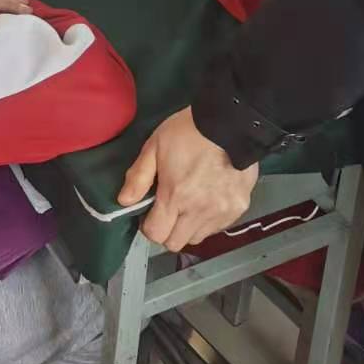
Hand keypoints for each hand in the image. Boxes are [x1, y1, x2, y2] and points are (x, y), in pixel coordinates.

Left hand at [119, 107, 258, 251]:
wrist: (232, 120)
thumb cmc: (190, 131)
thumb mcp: (155, 145)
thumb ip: (138, 176)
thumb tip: (125, 201)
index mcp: (175, 196)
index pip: (156, 235)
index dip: (149, 226)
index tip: (151, 212)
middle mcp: (199, 211)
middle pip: (176, 243)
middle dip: (168, 230)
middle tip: (170, 208)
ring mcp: (221, 212)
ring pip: (198, 237)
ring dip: (189, 226)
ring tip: (191, 202)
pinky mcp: (238, 208)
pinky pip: (218, 226)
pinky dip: (210, 219)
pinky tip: (209, 197)